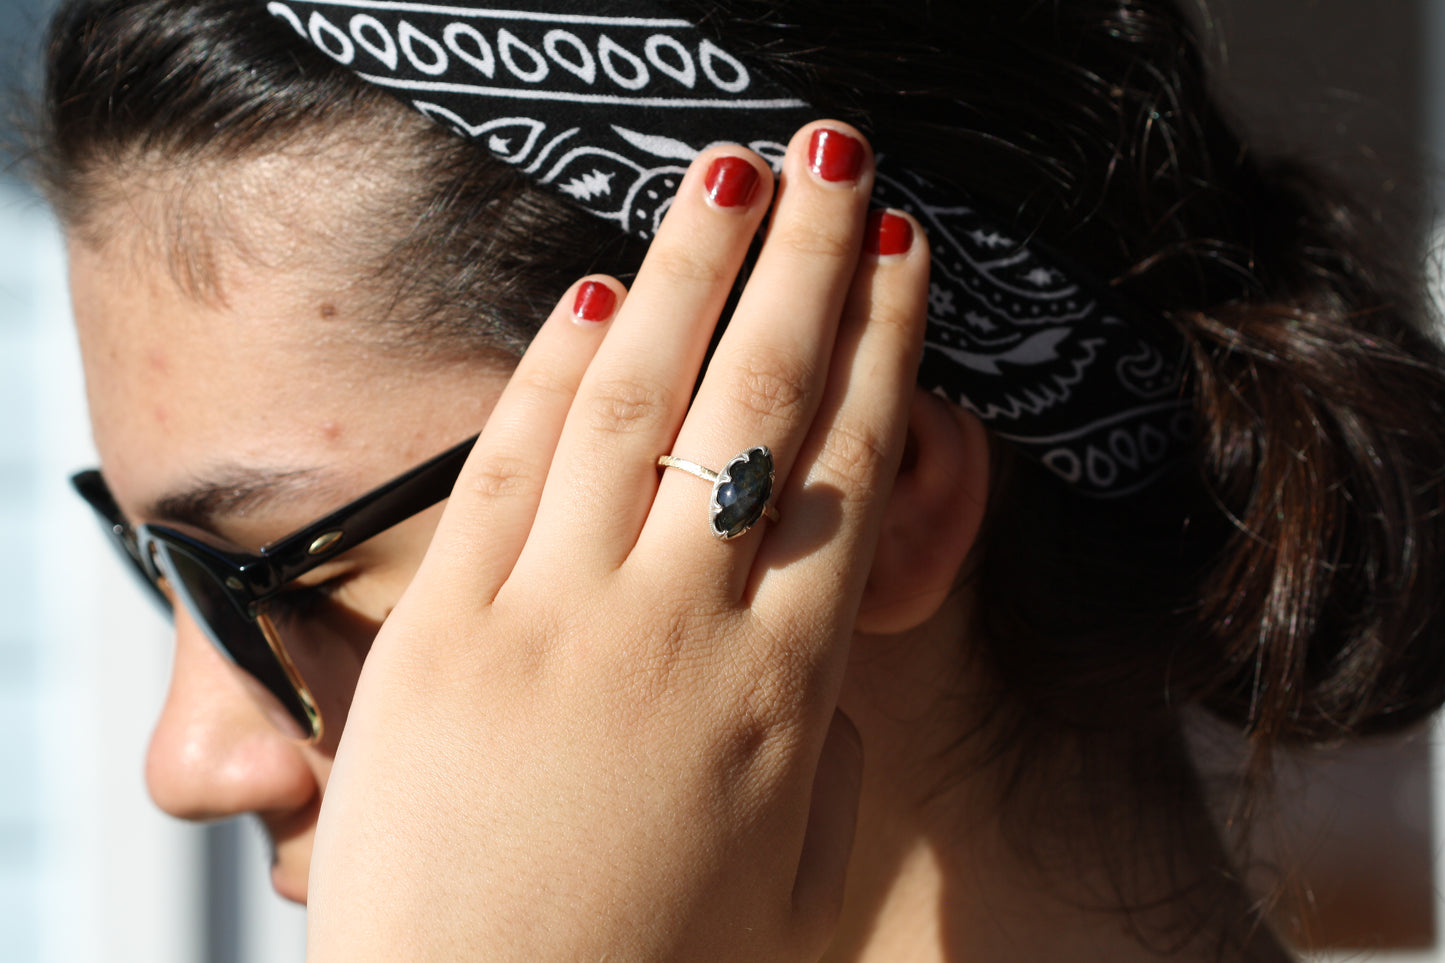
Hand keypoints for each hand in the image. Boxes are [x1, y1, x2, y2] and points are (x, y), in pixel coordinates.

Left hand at [306, 121, 929, 960]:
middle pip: (764, 400)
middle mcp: (687, 628)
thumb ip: (829, 747)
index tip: (907, 261)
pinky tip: (594, 293)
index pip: (855, 468)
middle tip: (840, 161)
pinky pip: (510, 466)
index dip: (888, 347)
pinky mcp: (442, 634)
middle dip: (814, 264)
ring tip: (732, 175)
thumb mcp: (798, 875)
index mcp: (791, 690)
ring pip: (641, 397)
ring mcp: (558, 620)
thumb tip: (822, 647)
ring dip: (694, 269)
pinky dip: (555, 369)